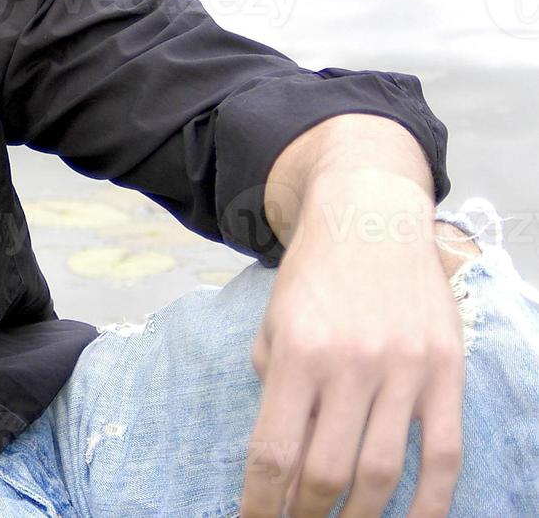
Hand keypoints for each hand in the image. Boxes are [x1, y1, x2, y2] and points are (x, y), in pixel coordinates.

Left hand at [239, 176, 468, 517]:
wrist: (371, 218)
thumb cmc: (315, 275)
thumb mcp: (273, 321)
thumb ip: (272, 382)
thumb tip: (279, 454)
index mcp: (297, 353)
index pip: (273, 451)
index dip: (261, 503)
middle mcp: (350, 364)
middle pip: (326, 472)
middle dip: (305, 515)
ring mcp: (403, 370)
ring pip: (381, 472)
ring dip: (358, 516)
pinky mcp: (446, 373)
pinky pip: (445, 455)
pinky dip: (430, 502)